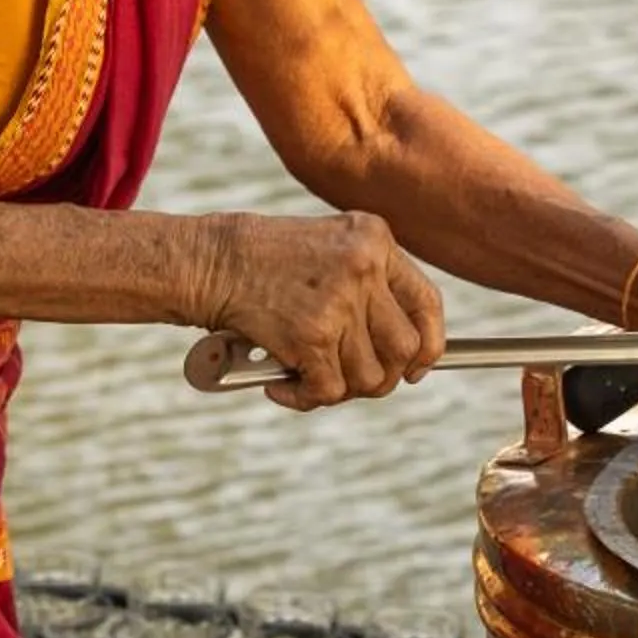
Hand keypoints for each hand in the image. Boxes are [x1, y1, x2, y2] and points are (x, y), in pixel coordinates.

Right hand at [197, 211, 445, 411]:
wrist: (208, 260)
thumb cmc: (261, 260)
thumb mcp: (327, 248)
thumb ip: (367, 285)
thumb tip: (405, 352)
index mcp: (374, 239)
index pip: (427, 303)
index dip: (429, 344)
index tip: (416, 367)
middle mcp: (364, 268)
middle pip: (404, 348)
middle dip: (382, 376)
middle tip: (350, 379)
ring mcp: (339, 302)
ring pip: (368, 376)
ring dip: (338, 389)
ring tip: (307, 378)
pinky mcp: (311, 336)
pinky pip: (329, 390)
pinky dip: (304, 398)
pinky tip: (279, 384)